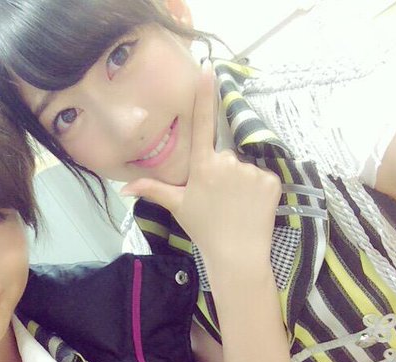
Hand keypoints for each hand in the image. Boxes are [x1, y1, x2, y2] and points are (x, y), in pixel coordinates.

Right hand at [121, 60, 280, 279]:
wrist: (236, 255)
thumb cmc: (203, 230)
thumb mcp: (178, 207)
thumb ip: (153, 190)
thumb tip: (124, 188)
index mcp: (202, 166)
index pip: (202, 124)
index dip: (204, 96)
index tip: (208, 70)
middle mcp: (226, 162)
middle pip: (224, 157)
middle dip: (222, 173)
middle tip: (219, 200)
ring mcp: (250, 171)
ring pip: (243, 169)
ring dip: (240, 182)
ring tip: (236, 207)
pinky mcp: (271, 180)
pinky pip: (262, 178)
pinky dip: (259, 190)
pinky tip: (251, 207)